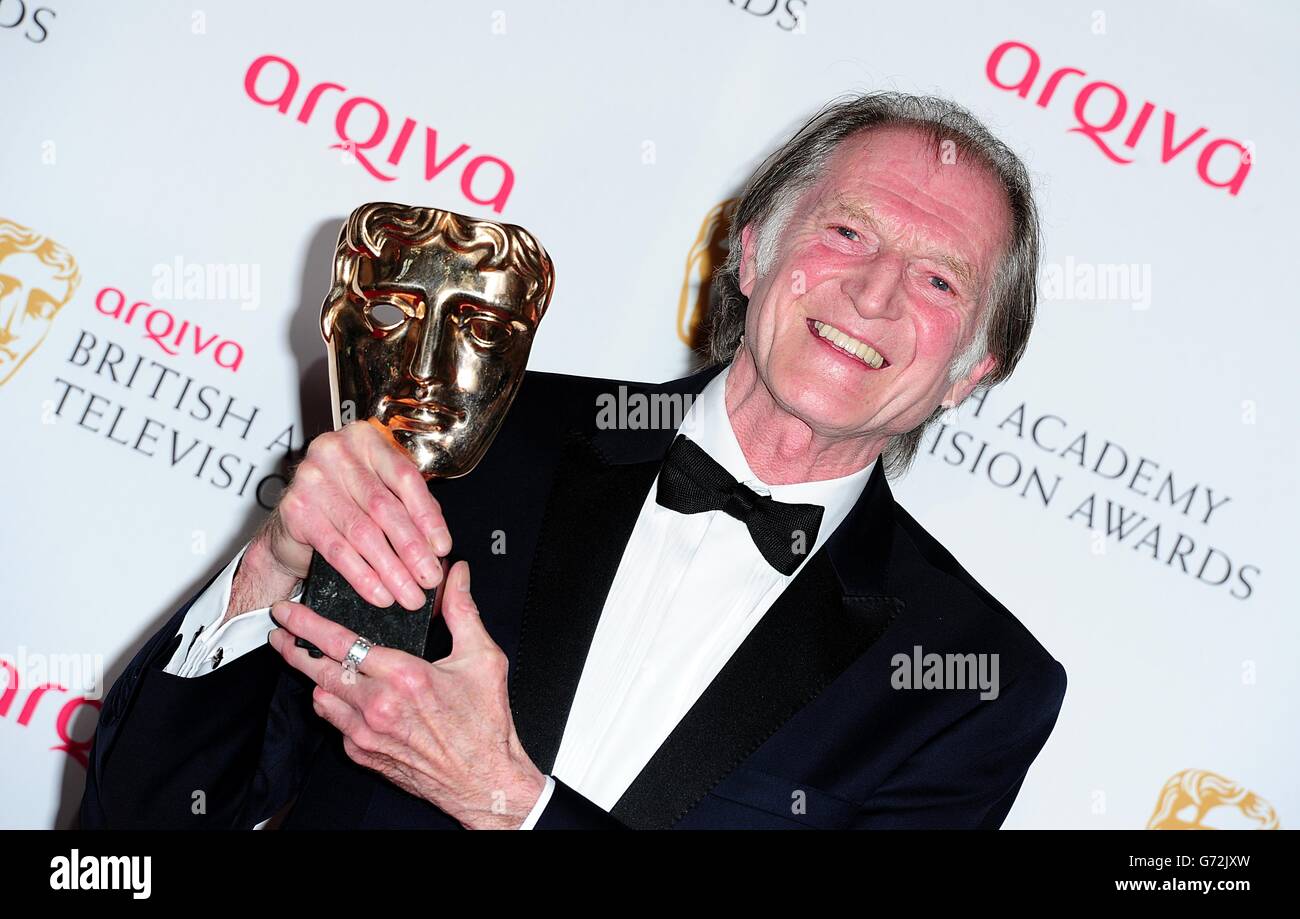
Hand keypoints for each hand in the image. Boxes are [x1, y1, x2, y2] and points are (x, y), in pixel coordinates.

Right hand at [233, 419, 452, 620]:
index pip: (405, 478)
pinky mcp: (296, 510)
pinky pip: (338, 550)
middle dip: (412, 549)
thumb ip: (410, 505)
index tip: (442, 547)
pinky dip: (363, 576)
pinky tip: (380, 593)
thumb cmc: (345, 501)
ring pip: (363, 532)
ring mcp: (312, 479)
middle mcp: (336, 452)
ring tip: (410, 593)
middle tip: (430, 578)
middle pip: (384, 506)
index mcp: (365, 439)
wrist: (293, 520)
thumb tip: (438, 545)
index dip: (428, 517)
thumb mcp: (381, 491)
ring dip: (391, 569)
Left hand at [267, 560, 546, 829]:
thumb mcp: (482, 659)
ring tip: (311, 661)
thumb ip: (463, 611)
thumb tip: (457, 575)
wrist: (484, 781)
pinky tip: (345, 695)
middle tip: (279, 632)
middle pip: (318, 671)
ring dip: (315, 678)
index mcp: (405, 677)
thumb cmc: (486, 724)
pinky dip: (335, 706)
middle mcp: (379, 706)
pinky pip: (335, 724)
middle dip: (293, 648)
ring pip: (321, 698)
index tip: (289, 611)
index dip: (308, 624)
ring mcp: (366, 734)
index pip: (343, 642)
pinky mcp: (364, 755)